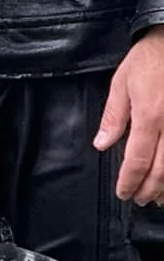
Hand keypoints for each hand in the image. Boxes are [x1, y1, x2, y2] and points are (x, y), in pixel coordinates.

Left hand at [95, 26, 163, 203]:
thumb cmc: (149, 59)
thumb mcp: (122, 83)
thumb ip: (114, 116)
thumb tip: (102, 145)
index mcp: (149, 116)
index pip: (137, 160)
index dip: (129, 181)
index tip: (123, 193)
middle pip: (162, 170)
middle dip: (149, 190)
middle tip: (140, 200)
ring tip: (158, 197)